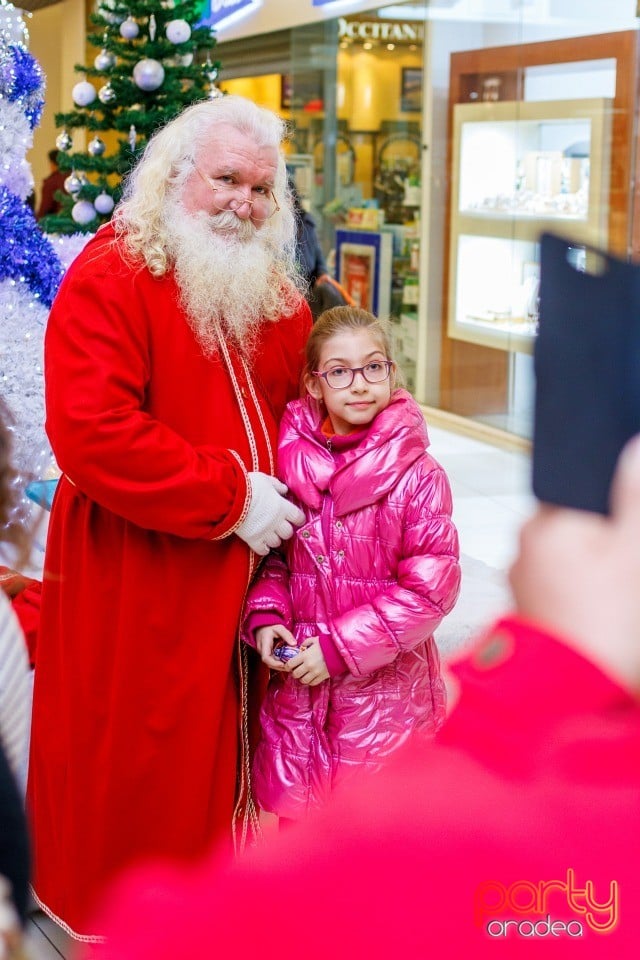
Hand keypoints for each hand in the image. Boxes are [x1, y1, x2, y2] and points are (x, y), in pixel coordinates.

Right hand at [236, 473, 304, 555]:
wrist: (232, 497)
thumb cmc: (250, 485)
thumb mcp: (265, 480)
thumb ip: (276, 485)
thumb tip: (284, 490)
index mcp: (282, 507)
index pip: (298, 518)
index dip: (298, 519)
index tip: (296, 519)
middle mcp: (277, 522)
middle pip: (288, 533)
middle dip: (285, 530)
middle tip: (280, 526)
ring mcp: (266, 532)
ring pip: (276, 542)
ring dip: (274, 539)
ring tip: (269, 535)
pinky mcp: (253, 539)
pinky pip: (263, 550)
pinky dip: (264, 549)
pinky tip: (262, 544)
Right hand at [255, 624, 296, 671]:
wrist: (262, 626)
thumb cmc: (270, 627)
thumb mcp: (279, 628)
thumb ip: (287, 635)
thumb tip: (294, 644)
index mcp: (264, 644)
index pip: (266, 657)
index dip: (274, 663)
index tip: (283, 664)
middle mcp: (262, 651)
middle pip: (269, 663)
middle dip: (279, 667)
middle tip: (290, 667)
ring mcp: (263, 653)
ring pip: (270, 664)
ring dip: (280, 667)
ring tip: (290, 666)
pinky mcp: (267, 654)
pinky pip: (272, 661)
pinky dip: (279, 663)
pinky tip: (287, 663)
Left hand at [286, 636, 329, 685]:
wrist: (340, 651)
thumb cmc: (327, 644)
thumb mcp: (314, 640)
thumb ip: (305, 643)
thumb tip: (300, 648)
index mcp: (305, 655)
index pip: (290, 664)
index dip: (287, 666)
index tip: (289, 665)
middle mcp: (308, 665)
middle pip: (295, 674)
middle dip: (294, 672)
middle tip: (296, 670)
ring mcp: (315, 672)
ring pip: (303, 680)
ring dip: (301, 678)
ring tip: (303, 674)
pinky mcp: (322, 677)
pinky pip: (312, 683)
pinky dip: (310, 681)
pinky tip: (310, 677)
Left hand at [509, 434, 639, 692]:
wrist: (575, 704)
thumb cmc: (605, 629)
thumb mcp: (635, 554)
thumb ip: (634, 496)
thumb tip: (634, 447)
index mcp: (544, 524)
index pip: (580, 489)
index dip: (614, 501)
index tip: (629, 525)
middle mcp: (524, 549)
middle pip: (580, 525)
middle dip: (611, 537)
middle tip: (629, 568)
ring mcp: (525, 584)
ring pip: (574, 559)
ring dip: (602, 567)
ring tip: (623, 595)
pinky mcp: (532, 613)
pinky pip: (565, 587)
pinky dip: (588, 592)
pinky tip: (609, 611)